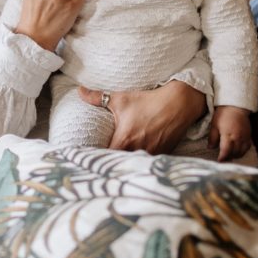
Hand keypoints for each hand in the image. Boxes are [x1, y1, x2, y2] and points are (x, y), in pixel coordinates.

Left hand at [78, 81, 206, 154]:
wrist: (178, 103)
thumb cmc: (148, 101)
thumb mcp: (120, 98)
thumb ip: (97, 97)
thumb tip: (79, 90)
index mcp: (124, 140)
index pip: (106, 158)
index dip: (98, 161)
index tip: (91, 160)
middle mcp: (137, 151)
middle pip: (120, 165)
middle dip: (112, 165)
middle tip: (104, 164)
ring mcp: (151, 155)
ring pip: (135, 166)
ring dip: (127, 165)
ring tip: (119, 166)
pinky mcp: (162, 155)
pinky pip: (148, 164)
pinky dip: (142, 164)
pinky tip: (136, 163)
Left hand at [207, 105, 251, 161]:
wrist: (236, 106)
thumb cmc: (223, 114)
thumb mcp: (214, 125)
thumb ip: (212, 138)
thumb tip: (210, 147)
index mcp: (228, 136)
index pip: (225, 152)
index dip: (222, 158)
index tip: (218, 161)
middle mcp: (237, 139)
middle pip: (234, 153)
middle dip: (228, 158)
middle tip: (223, 158)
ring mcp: (244, 138)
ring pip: (241, 152)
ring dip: (235, 155)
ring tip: (230, 155)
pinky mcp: (249, 135)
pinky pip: (247, 147)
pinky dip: (242, 151)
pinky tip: (238, 151)